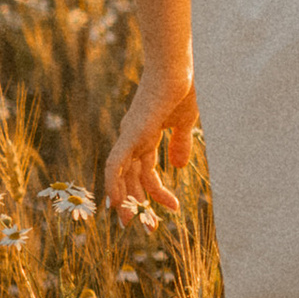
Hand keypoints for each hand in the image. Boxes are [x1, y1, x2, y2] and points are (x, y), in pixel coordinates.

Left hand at [105, 65, 200, 214]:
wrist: (178, 70)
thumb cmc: (184, 88)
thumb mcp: (185, 123)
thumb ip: (180, 144)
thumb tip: (179, 167)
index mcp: (146, 134)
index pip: (146, 170)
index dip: (157, 192)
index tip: (173, 209)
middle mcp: (132, 137)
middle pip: (130, 178)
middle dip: (137, 203)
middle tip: (147, 227)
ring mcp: (129, 136)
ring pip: (120, 176)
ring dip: (125, 201)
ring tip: (131, 223)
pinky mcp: (130, 135)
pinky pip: (115, 165)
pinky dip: (114, 185)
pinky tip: (117, 203)